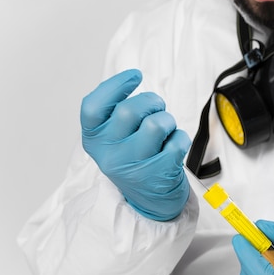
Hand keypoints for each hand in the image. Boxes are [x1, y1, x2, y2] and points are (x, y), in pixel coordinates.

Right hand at [80, 69, 190, 220]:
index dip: (114, 86)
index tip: (135, 75)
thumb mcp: (113, 138)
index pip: (93, 107)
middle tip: (156, 108)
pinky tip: (172, 147)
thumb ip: (115, 111)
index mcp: (94, 140)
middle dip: (151, 101)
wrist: (150, 200)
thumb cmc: (134, 158)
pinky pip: (178, 140)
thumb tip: (132, 75)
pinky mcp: (160, 173)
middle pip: (130, 110)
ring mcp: (135, 165)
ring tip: (165, 130)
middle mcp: (110, 154)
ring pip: (157, 124)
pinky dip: (180, 138)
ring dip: (167, 120)